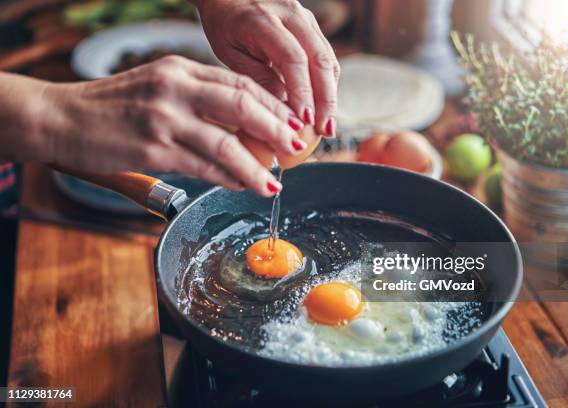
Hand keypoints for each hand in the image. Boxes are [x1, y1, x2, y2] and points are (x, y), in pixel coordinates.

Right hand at [33, 56, 307, 195]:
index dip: (271, 104)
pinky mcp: (153, 149)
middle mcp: (175, 88)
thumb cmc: (113, 106)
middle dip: (276, 128)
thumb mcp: (157, 86)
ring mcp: (164, 118)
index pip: (239, 83)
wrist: (61, 118)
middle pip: (242, 105)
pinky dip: (227, 178)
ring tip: (273, 182)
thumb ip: (196, 98)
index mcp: (179, 69)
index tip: (290, 122)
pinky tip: (241, 185)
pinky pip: (203, 167)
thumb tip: (240, 125)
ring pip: (226, 143)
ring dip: (256, 166)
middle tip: (295, 147)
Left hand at [197, 0, 339, 136]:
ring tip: (327, 125)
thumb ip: (257, 78)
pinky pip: (326, 57)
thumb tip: (285, 111)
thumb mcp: (230, 53)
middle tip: (325, 130)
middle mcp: (291, 14)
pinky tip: (323, 108)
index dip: (302, 92)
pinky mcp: (312, 26)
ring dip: (331, 95)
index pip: (293, 58)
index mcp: (263, 20)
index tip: (305, 121)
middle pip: (319, 59)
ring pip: (328, 59)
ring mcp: (305, 18)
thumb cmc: (224, 25)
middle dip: (325, 99)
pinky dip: (327, 85)